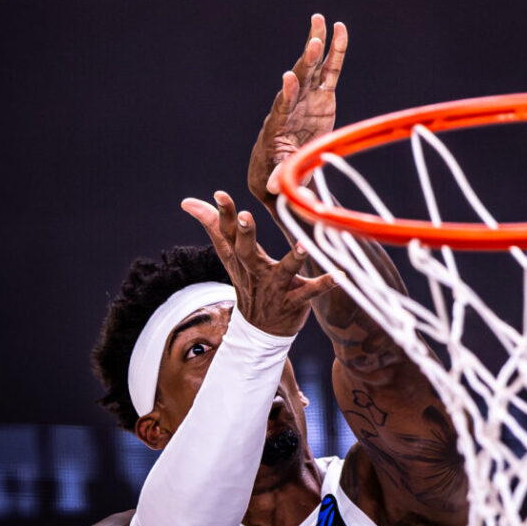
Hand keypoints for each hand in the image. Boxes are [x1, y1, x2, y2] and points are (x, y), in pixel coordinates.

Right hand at [181, 191, 335, 335]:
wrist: (260, 331)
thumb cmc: (247, 282)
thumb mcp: (228, 256)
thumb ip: (212, 225)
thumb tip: (186, 201)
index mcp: (240, 259)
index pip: (227, 234)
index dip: (223, 214)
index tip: (220, 194)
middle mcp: (256, 272)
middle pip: (246, 252)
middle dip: (245, 234)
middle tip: (245, 215)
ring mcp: (275, 287)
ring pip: (283, 272)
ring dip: (294, 259)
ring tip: (304, 244)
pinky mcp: (295, 300)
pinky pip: (311, 292)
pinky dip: (325, 284)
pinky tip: (340, 275)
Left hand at [248, 14, 347, 206]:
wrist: (280, 164)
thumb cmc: (278, 171)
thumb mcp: (280, 174)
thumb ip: (278, 175)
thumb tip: (271, 187)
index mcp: (280, 124)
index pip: (283, 106)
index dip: (287, 93)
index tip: (288, 78)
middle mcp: (292, 104)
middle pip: (299, 79)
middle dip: (306, 62)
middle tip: (313, 42)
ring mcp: (308, 97)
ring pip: (313, 68)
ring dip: (316, 45)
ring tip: (319, 21)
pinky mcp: (322, 96)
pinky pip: (330, 71)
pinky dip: (335, 51)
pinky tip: (339, 29)